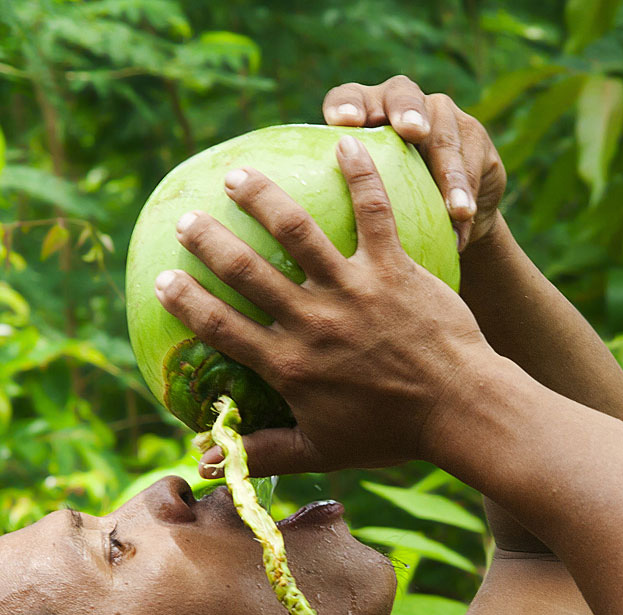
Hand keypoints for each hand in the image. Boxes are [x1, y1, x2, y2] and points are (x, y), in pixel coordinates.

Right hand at [154, 136, 491, 476]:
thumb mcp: (323, 452)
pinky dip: (360, 174)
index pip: (221, 329)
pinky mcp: (393, 268)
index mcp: (290, 367)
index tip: (162, 280)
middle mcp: (313, 323)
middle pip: (246, 272)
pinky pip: (373, 211)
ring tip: (240, 175)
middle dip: (210, 242)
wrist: (460, 411)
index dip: (186, 302)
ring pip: (297, 232)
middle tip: (188, 220)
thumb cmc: (391, 434)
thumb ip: (265, 452)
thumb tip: (208, 463)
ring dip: (263, 198)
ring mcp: (353, 291)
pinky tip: (345, 143)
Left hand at [322, 76, 506, 252]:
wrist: (443, 220)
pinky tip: (461, 228)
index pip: (350, 97)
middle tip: (412, 132)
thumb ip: (339, 200)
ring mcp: (443, 117)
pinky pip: (472, 169)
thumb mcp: (361, 206)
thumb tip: (292, 234)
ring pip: (446, 141)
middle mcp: (402, 103)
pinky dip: (466, 202)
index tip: (344, 123)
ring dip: (451, 178)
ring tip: (454, 209)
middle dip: (408, 111)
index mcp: (365, 112)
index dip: (347, 104)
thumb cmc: (388, 213)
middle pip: (404, 95)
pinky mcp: (475, 139)